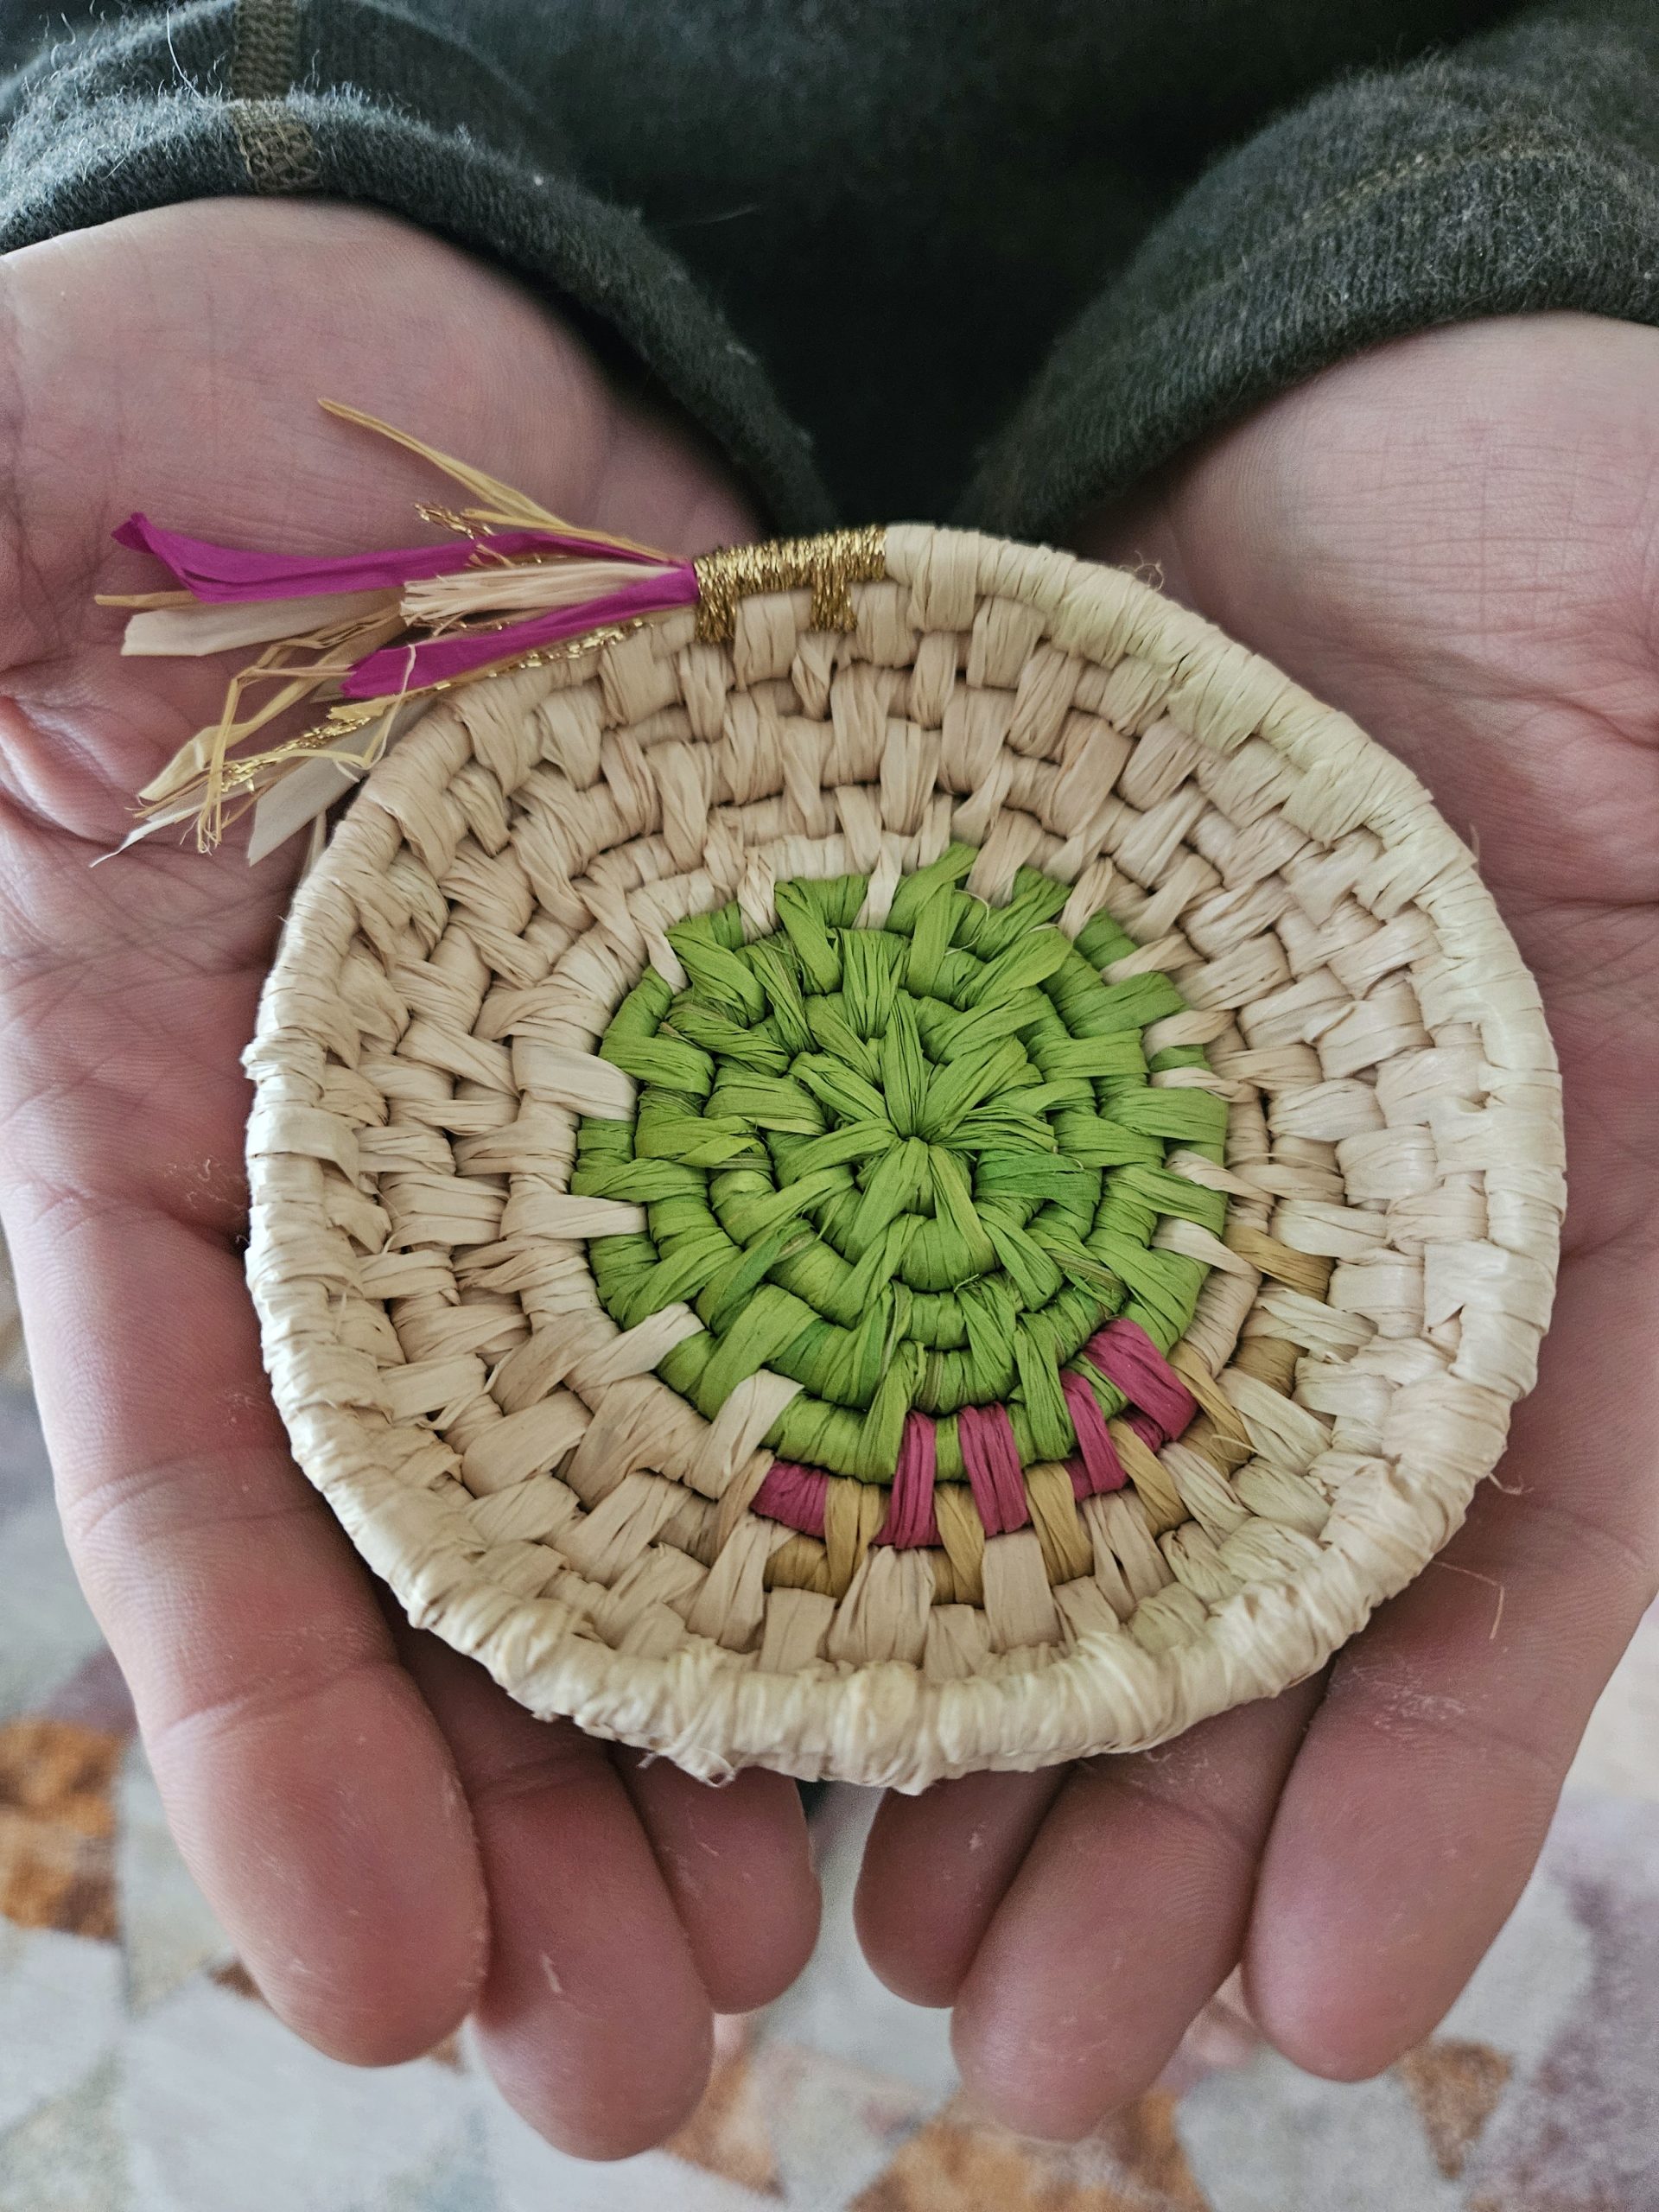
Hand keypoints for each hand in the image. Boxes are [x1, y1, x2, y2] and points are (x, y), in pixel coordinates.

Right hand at [0, 200, 816, 2157]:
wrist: (506, 357)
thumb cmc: (249, 395)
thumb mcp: (54, 463)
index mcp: (162, 1126)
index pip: (198, 1481)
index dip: (263, 1739)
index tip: (363, 1981)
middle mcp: (383, 1200)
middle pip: (436, 1576)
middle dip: (506, 1836)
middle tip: (626, 2070)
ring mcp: (600, 1162)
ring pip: (646, 1516)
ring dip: (701, 1757)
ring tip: (784, 1966)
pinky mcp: (788, 1096)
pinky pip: (845, 1342)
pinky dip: (878, 1524)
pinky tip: (964, 1690)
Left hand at [856, 313, 1658, 2133]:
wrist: (1369, 392)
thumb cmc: (1607, 521)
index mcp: (1554, 1213)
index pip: (1509, 1555)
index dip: (1426, 1788)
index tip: (1309, 2002)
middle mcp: (1329, 1236)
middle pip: (1242, 1579)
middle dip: (1144, 1823)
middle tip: (1010, 2038)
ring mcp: (1128, 1162)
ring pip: (1043, 1478)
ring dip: (961, 1713)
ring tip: (861, 1925)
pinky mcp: (953, 1063)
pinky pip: (874, 1287)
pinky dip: (820, 1457)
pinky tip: (727, 1630)